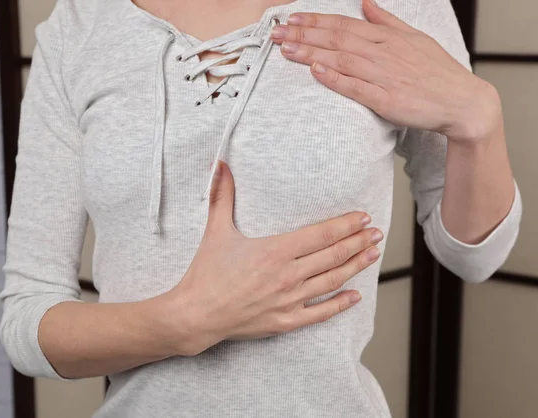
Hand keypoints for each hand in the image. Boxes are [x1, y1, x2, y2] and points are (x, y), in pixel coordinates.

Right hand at [168, 160, 383, 355]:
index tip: (362, 218)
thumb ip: (222, 196)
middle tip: (376, 233)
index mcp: (276, 250)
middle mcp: (289, 275)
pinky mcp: (286, 320)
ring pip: (332, 281)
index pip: (322, 234)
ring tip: (372, 255)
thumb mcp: (216, 230)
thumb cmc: (206, 273)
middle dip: (358, 242)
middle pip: (333, 255)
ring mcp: (290, 300)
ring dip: (355, 267)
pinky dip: (340, 304)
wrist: (196, 315)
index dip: (346, 225)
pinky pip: (320, 313)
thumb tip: (220, 165)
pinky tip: (355, 296)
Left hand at [270, 0, 501, 142]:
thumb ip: (387, 21)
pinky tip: (316, 71)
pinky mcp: (387, 100)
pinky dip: (335, 78)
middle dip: (303, 33)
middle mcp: (383, 53)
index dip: (315, 21)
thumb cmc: (437, 72)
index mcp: (388, 37)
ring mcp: (385, 76)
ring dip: (311, 52)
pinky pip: (356, 87)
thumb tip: (367, 2)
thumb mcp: (415, 38)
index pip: (344, 24)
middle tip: (276, 32)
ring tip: (285, 48)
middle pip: (337, 39)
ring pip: (341, 59)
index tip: (291, 18)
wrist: (463, 102)